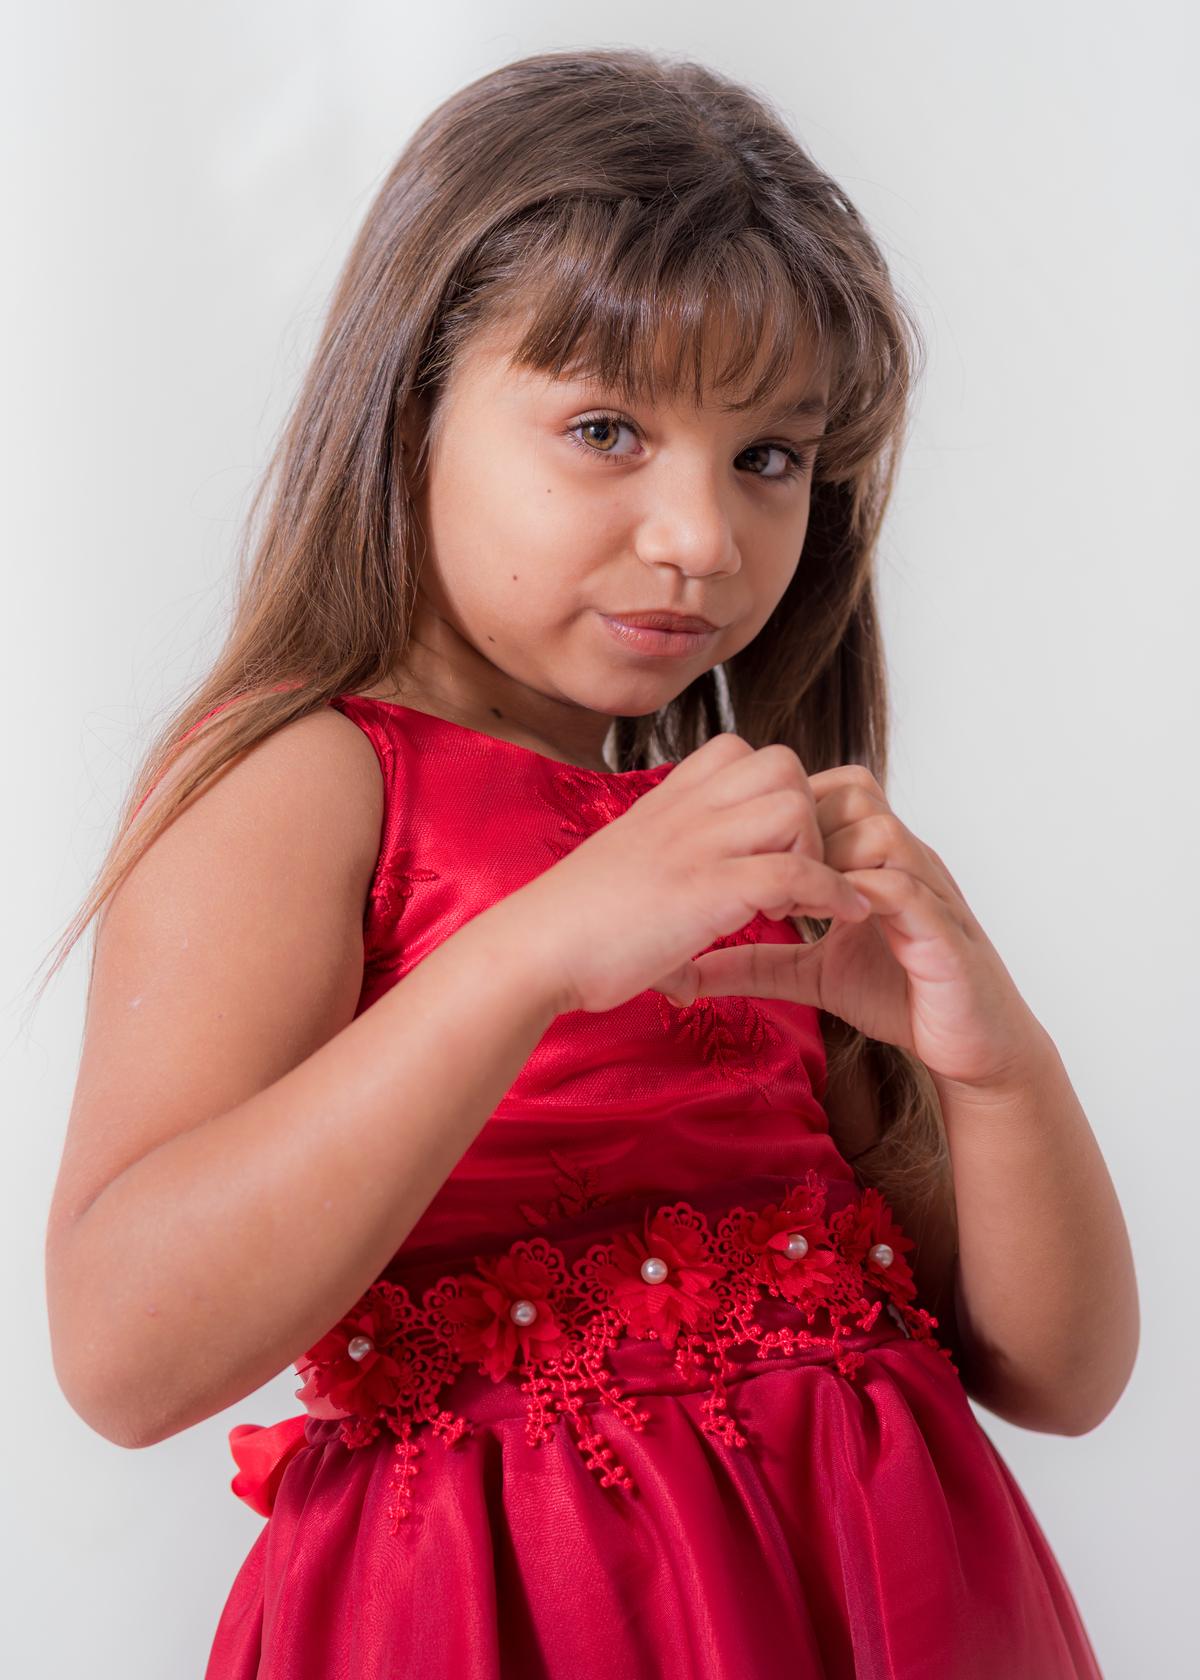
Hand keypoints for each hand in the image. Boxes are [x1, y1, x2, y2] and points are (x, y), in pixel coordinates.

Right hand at [505, 735, 871, 1015]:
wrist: (531, 951)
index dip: (770, 792)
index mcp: (664, 805)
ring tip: (799, 899)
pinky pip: (795, 871)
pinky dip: (830, 893)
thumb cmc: (570, 931)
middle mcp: (683, 812)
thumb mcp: (622, 885)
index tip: (769, 846)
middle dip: (806, 814)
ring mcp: (695, 846)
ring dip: (816, 851)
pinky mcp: (707, 890)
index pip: (738, 750)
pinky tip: (835, 918)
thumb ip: (660, 901)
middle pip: (781, 764)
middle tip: (795, 870)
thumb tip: (680, 976)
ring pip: (794, 806)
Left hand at [669, 763, 1038, 1089]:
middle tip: (766, 872)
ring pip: (880, 831)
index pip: (831, 792)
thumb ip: (757, 962)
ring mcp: (930, 891)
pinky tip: (831, 920)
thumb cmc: (901, 996)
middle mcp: (906, 861)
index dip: (786, 810)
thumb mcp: (813, 975)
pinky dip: (864, 896)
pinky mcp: (946, 933)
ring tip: (795, 901)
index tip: (745, 852)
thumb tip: (689, 968)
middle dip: (803, 825)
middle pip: (853, 793)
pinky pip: (906, 890)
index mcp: (874, 860)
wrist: (973, 1046)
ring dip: (831, 857)